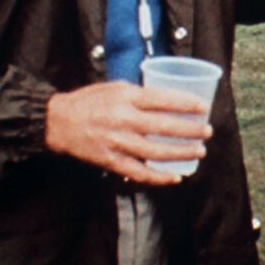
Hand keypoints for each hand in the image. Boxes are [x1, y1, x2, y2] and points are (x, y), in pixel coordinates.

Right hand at [45, 82, 211, 184]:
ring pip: (157, 151)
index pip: (163, 99)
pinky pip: (140, 172)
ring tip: (199, 151)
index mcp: (126, 97)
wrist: (57, 123)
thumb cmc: (87, 102)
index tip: (203, 107)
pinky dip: (159, 177)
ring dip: (181, 152)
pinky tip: (175, 177)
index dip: (186, 104)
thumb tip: (166, 97)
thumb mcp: (113, 87)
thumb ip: (138, 93)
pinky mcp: (112, 161)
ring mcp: (118, 142)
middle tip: (207, 131)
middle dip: (191, 130)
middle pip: (165, 126)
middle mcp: (124, 119)